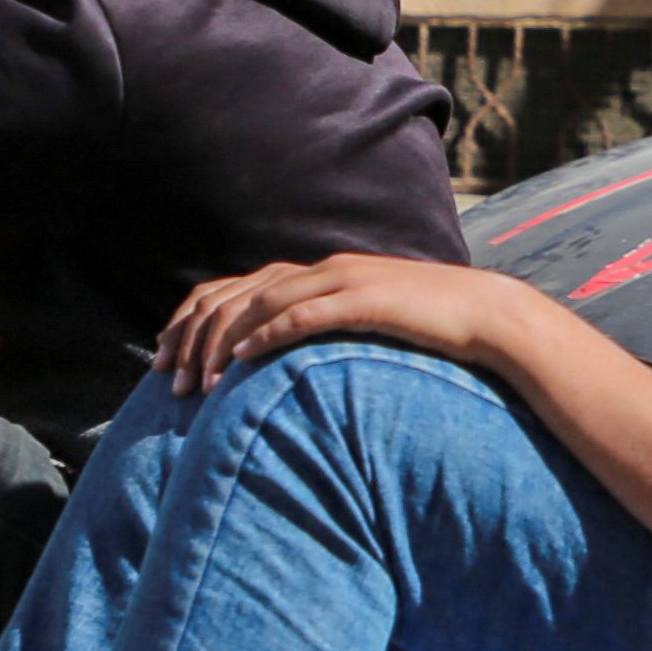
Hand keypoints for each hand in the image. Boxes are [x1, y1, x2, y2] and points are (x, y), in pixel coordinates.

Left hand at [157, 255, 509, 394]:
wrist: (486, 315)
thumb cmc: (429, 328)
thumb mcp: (365, 326)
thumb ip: (326, 331)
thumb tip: (285, 363)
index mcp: (319, 272)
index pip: (235, 287)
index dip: (191, 318)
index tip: (165, 354)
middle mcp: (324, 268)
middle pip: (237, 294)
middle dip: (193, 335)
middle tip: (169, 376)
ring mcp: (344, 281)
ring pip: (261, 305)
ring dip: (222, 344)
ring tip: (200, 382)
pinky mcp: (365, 301)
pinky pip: (303, 316)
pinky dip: (266, 336)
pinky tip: (242, 362)